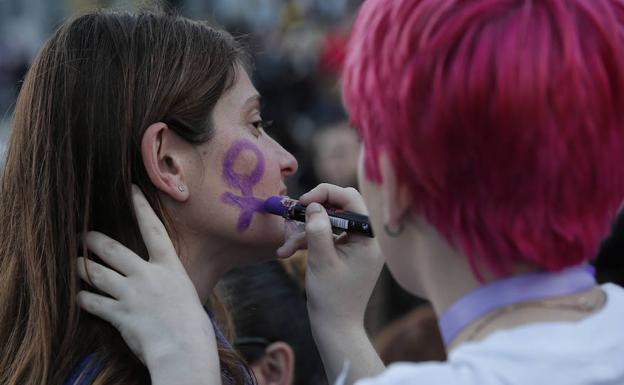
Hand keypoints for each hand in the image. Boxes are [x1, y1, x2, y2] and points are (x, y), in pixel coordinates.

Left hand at [77, 186, 219, 383]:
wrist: (184, 348)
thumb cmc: (192, 326)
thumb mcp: (187, 293)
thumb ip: (171, 283)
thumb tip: (165, 280)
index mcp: (169, 267)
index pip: (153, 229)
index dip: (141, 207)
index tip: (130, 189)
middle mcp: (147, 275)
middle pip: (112, 249)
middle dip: (93, 240)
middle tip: (81, 235)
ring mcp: (131, 294)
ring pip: (97, 273)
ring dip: (82, 268)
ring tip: (74, 264)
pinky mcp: (119, 314)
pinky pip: (92, 302)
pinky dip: (84, 298)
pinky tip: (79, 297)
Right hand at [279, 184, 383, 326]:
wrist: (335, 328)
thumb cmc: (331, 298)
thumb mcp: (321, 260)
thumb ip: (318, 230)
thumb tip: (313, 205)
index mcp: (369, 239)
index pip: (351, 199)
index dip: (326, 193)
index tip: (303, 202)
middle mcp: (366, 239)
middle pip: (340, 207)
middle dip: (313, 211)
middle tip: (293, 214)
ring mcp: (355, 246)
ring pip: (328, 223)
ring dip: (304, 232)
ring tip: (284, 248)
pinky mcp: (344, 253)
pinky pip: (326, 237)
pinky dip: (307, 242)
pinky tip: (286, 253)